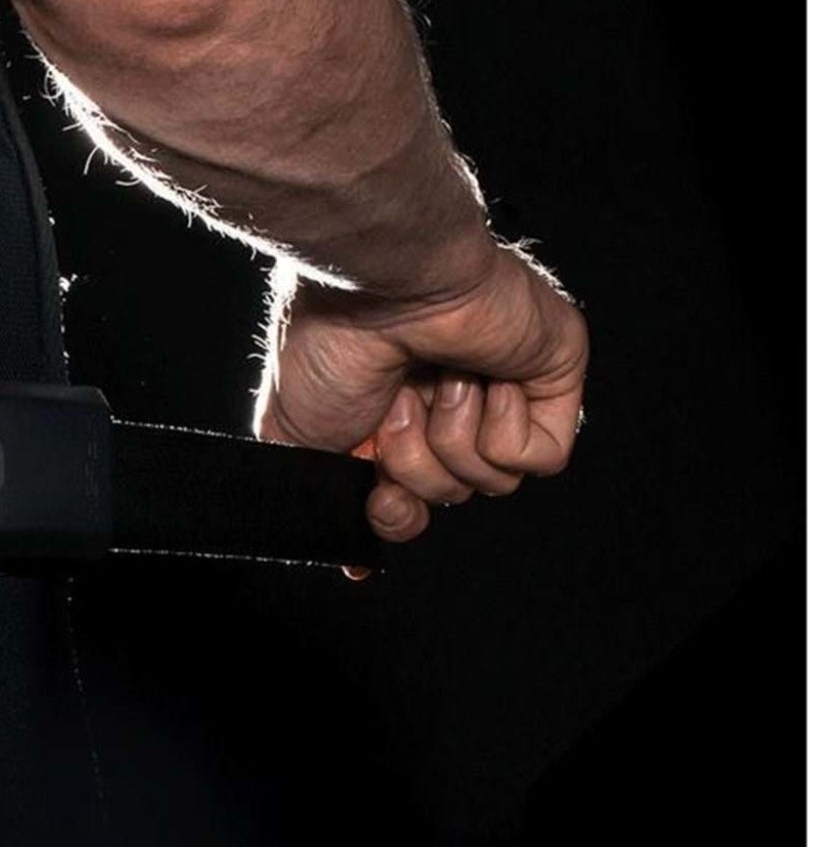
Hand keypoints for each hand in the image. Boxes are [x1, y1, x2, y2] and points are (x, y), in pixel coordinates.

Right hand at [257, 243, 588, 543]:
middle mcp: (448, 402)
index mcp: (394, 410)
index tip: (376, 490)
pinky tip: (479, 377)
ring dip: (449, 438)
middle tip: (394, 403)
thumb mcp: (294, 432)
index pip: (410, 497)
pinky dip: (497, 429)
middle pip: (448, 495)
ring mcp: (504, 390)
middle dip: (412, 463)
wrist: (379, 286)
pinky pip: (536, 458)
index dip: (394, 510)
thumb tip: (350, 559)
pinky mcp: (552, 381)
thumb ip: (318, 494)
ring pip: (492, 483)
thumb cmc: (329, 339)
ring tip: (434, 378)